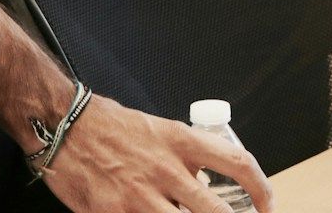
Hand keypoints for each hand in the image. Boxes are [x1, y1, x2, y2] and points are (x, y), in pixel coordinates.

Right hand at [41, 96, 273, 212]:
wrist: (63, 126)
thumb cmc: (108, 126)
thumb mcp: (158, 131)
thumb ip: (184, 158)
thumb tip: (207, 186)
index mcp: (181, 141)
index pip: (238, 163)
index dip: (262, 188)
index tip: (268, 205)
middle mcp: (168, 170)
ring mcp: (142, 196)